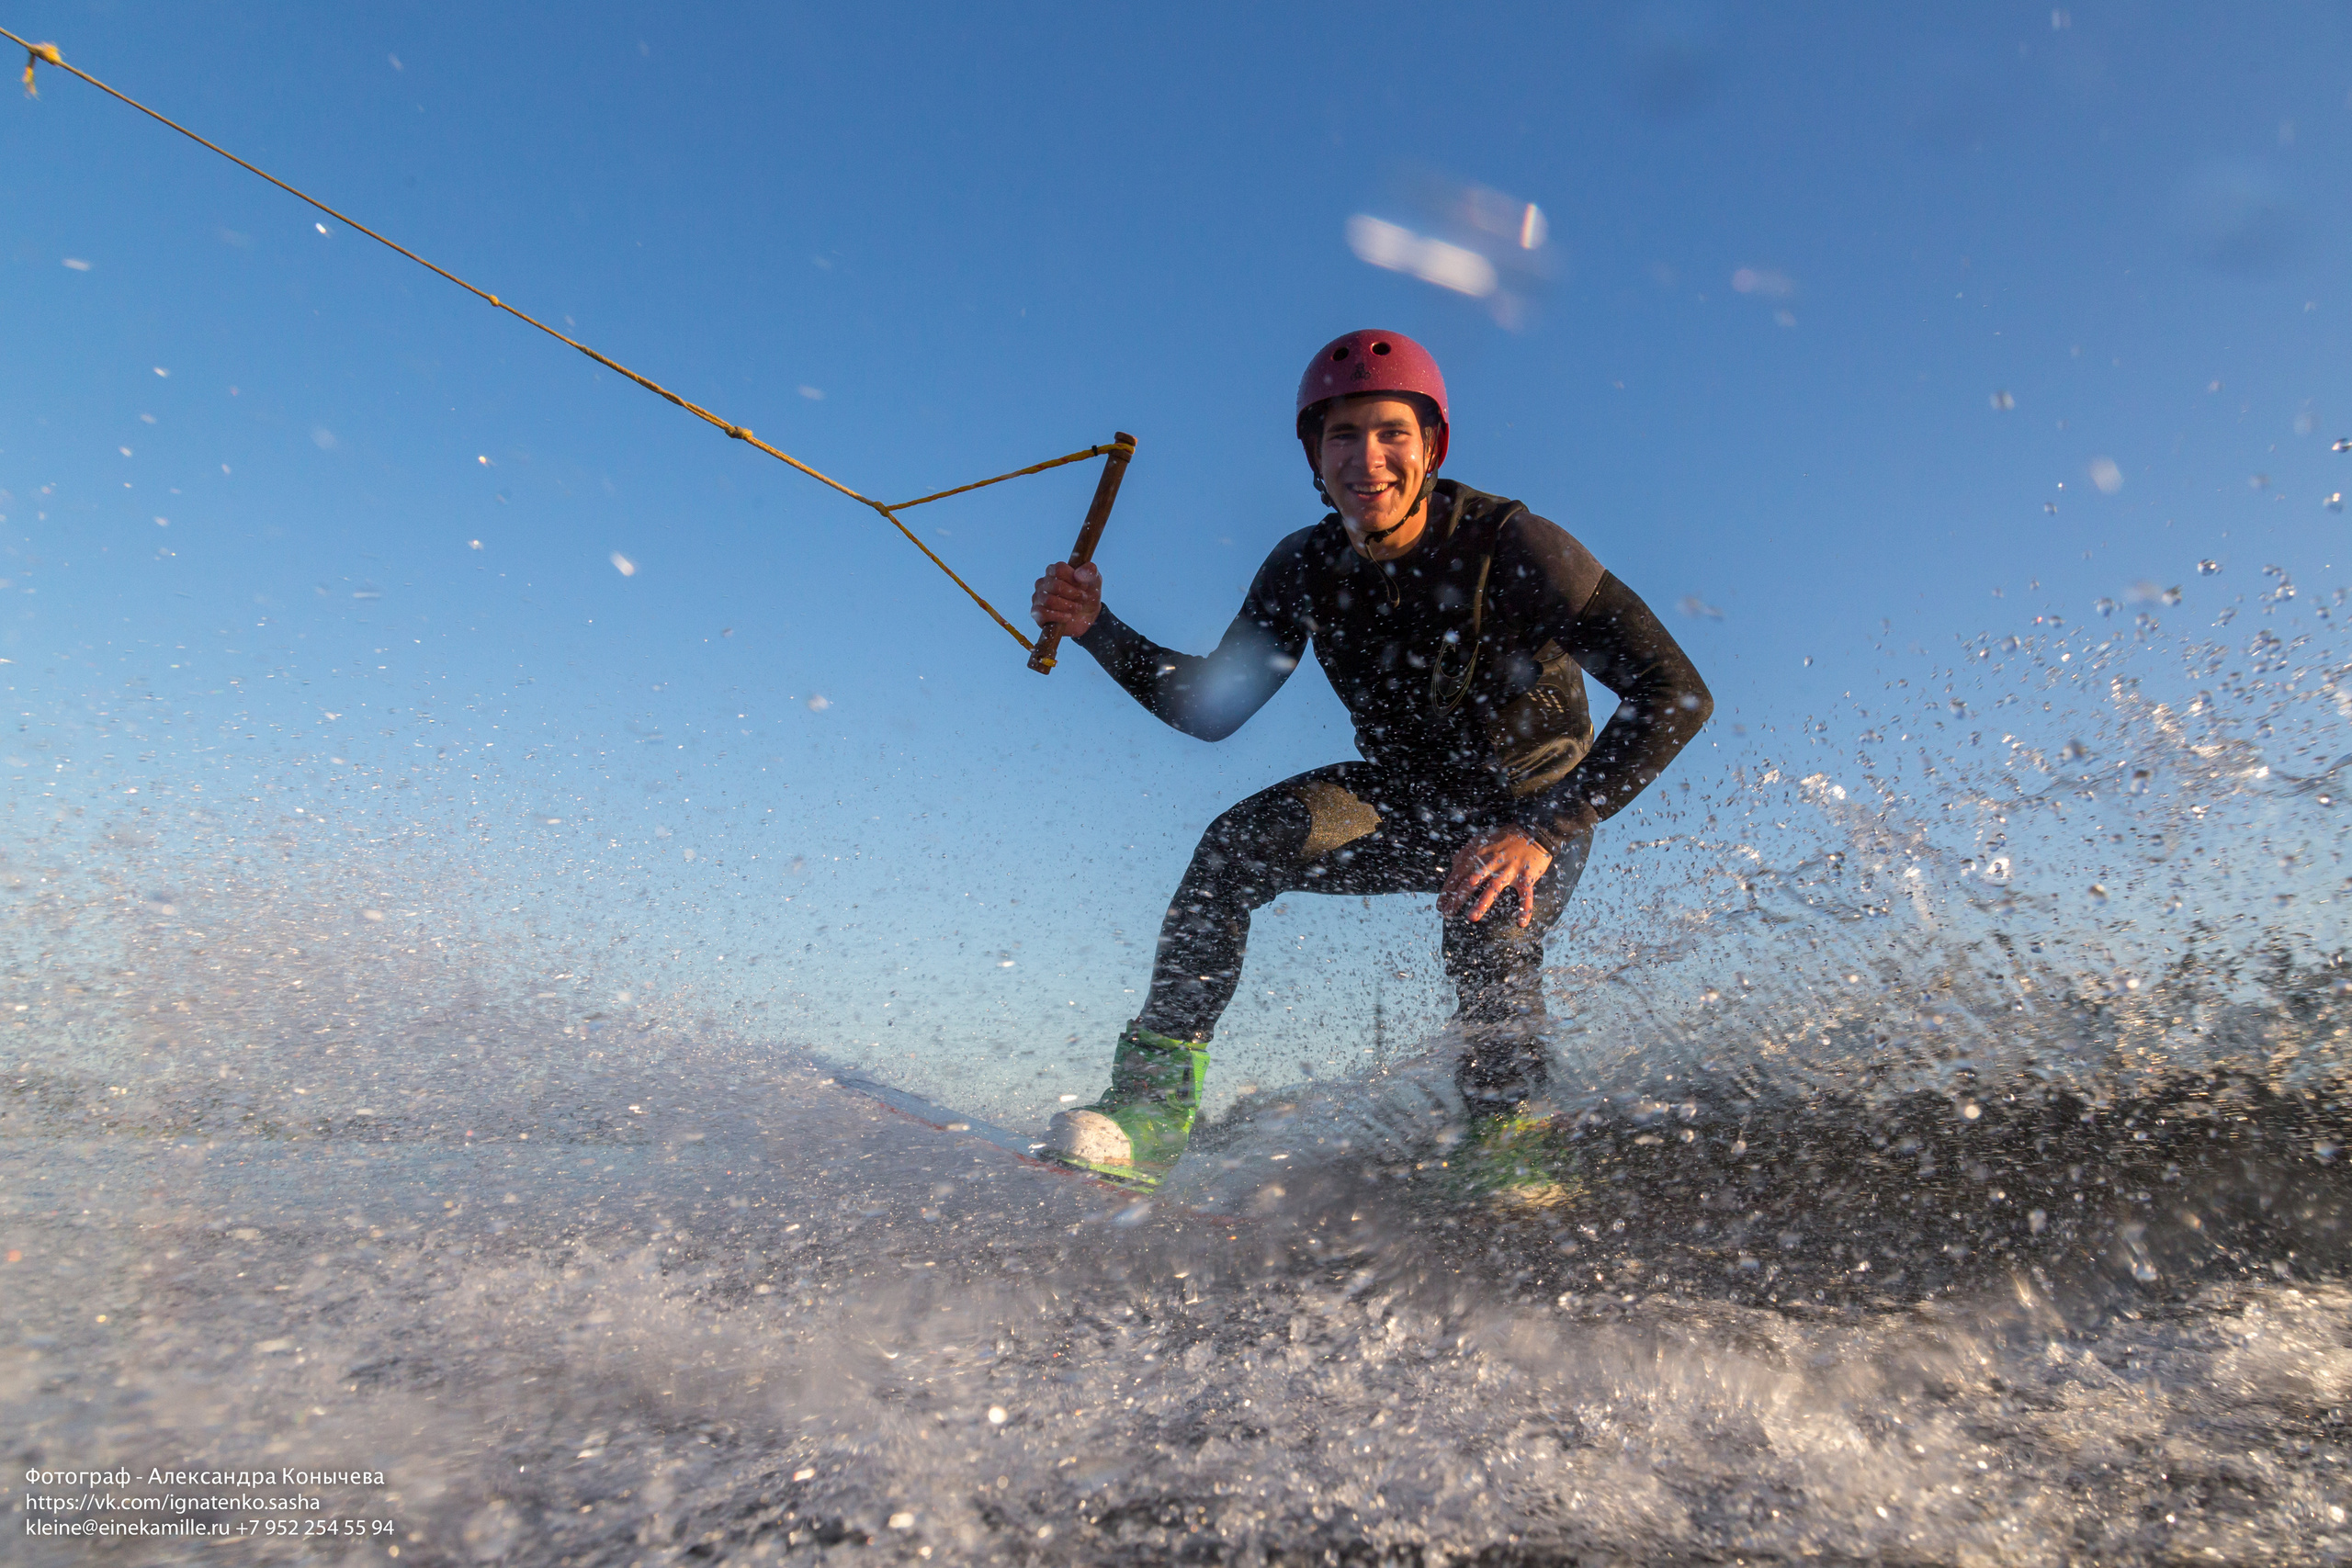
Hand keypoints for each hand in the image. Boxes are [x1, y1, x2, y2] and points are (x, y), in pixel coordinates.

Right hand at [1032, 561, 1100, 637]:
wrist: (1087, 616)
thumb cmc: (1087, 594)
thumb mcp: (1094, 581)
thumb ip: (1090, 572)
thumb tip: (1078, 574)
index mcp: (1054, 571)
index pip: (1059, 569)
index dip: (1073, 579)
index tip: (1084, 586)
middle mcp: (1043, 582)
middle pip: (1056, 585)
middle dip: (1073, 594)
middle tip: (1083, 598)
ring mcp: (1038, 597)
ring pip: (1049, 600)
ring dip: (1068, 606)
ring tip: (1077, 608)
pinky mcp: (1036, 613)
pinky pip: (1043, 613)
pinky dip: (1059, 616)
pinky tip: (1068, 617)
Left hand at [1438, 826, 1553, 927]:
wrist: (1534, 831)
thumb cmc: (1506, 837)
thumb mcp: (1482, 839)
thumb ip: (1466, 852)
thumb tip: (1453, 864)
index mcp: (1479, 854)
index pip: (1458, 874)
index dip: (1448, 890)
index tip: (1440, 905)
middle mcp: (1492, 862)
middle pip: (1470, 882)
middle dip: (1457, 899)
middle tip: (1448, 914)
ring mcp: (1509, 870)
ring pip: (1493, 888)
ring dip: (1482, 903)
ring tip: (1471, 917)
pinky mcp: (1526, 876)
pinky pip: (1526, 894)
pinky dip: (1525, 908)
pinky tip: (1521, 922)